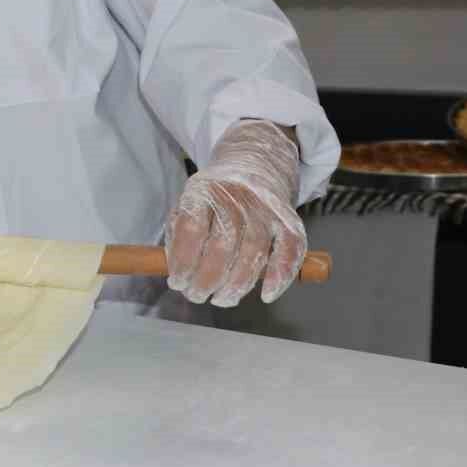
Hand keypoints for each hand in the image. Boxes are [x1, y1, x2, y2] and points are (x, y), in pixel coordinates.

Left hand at [165, 120, 305, 306]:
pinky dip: (280, 276)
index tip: (177, 282)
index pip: (192, 228)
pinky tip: (266, 294)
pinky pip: (289, 250)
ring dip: (237, 285)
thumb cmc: (215, 197)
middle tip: (196, 295)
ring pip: (254, 252)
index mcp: (204, 191)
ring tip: (221, 299)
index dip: (183, 261)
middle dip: (207, 279)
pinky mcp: (289, 220)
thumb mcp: (188, 201)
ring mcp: (265, 208)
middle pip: (223, 244)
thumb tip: (176, 268)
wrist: (255, 167)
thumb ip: (178, 233)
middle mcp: (236, 197)